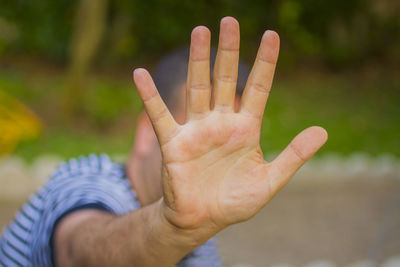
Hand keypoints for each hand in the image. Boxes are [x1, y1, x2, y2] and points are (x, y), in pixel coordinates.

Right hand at [133, 17, 326, 234]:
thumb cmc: (234, 201)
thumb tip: (322, 131)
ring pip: (197, 88)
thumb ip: (294, 156)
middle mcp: (221, 123)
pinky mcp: (174, 143)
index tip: (272, 35)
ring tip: (200, 31)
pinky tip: (140, 74)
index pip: (257, 88)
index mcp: (246, 129)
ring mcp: (196, 130)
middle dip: (228, 51)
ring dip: (198, 60)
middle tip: (230, 21)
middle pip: (225, 79)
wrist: (203, 220)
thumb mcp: (270, 181)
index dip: (265, 62)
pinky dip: (150, 97)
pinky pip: (160, 116)